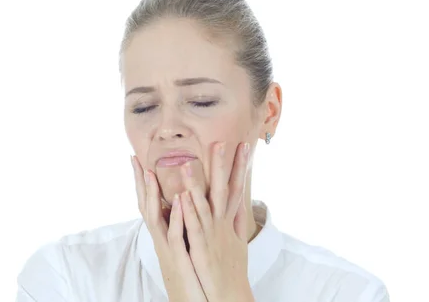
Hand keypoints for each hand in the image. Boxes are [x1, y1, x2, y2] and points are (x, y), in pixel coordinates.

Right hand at [131, 156, 206, 301]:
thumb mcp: (186, 245)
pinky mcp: (177, 257)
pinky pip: (176, 235)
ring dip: (153, 194)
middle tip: (132, 159)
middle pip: (147, 204)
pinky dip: (177, 217)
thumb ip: (185, 225)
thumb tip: (188, 207)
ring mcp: (167, 246)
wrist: (192, 299)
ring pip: (156, 217)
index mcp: (167, 230)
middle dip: (139, 182)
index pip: (152, 200)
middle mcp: (163, 236)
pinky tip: (180, 201)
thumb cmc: (192, 274)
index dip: (144, 181)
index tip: (139, 159)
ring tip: (149, 172)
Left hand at [179, 142, 254, 301]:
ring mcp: (212, 236)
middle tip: (221, 142)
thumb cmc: (233, 269)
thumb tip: (242, 205)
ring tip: (188, 163)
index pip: (238, 188)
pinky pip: (192, 227)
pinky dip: (188, 212)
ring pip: (203, 205)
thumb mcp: (238, 242)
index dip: (241, 168)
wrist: (231, 294)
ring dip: (197, 184)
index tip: (246, 146)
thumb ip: (238, 221)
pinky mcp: (201, 249)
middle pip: (224, 190)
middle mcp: (222, 224)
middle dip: (222, 166)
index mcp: (229, 221)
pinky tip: (182, 198)